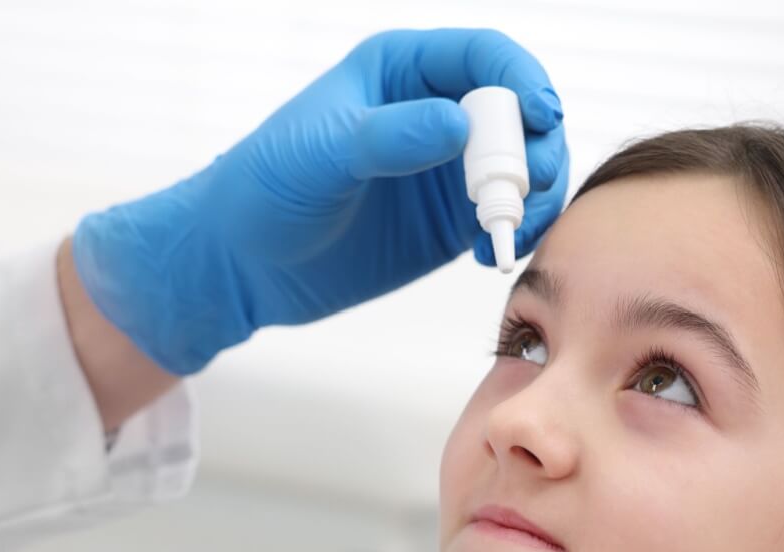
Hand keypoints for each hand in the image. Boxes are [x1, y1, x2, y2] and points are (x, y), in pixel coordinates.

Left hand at [72, 27, 568, 374]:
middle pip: (518, 112)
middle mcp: (435, 112)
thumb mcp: (322, 154)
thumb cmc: (266, 189)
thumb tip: (458, 126)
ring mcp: (448, 169)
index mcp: (402, 70)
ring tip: (509, 227)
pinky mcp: (452, 221)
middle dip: (535, 146)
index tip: (539, 114)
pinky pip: (506, 216)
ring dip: (534, 194)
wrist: (245, 262)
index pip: (484, 57)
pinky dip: (515, 231)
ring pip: (523, 167)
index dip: (521, 79)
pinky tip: (489, 251)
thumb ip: (390, 137)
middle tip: (523, 187)